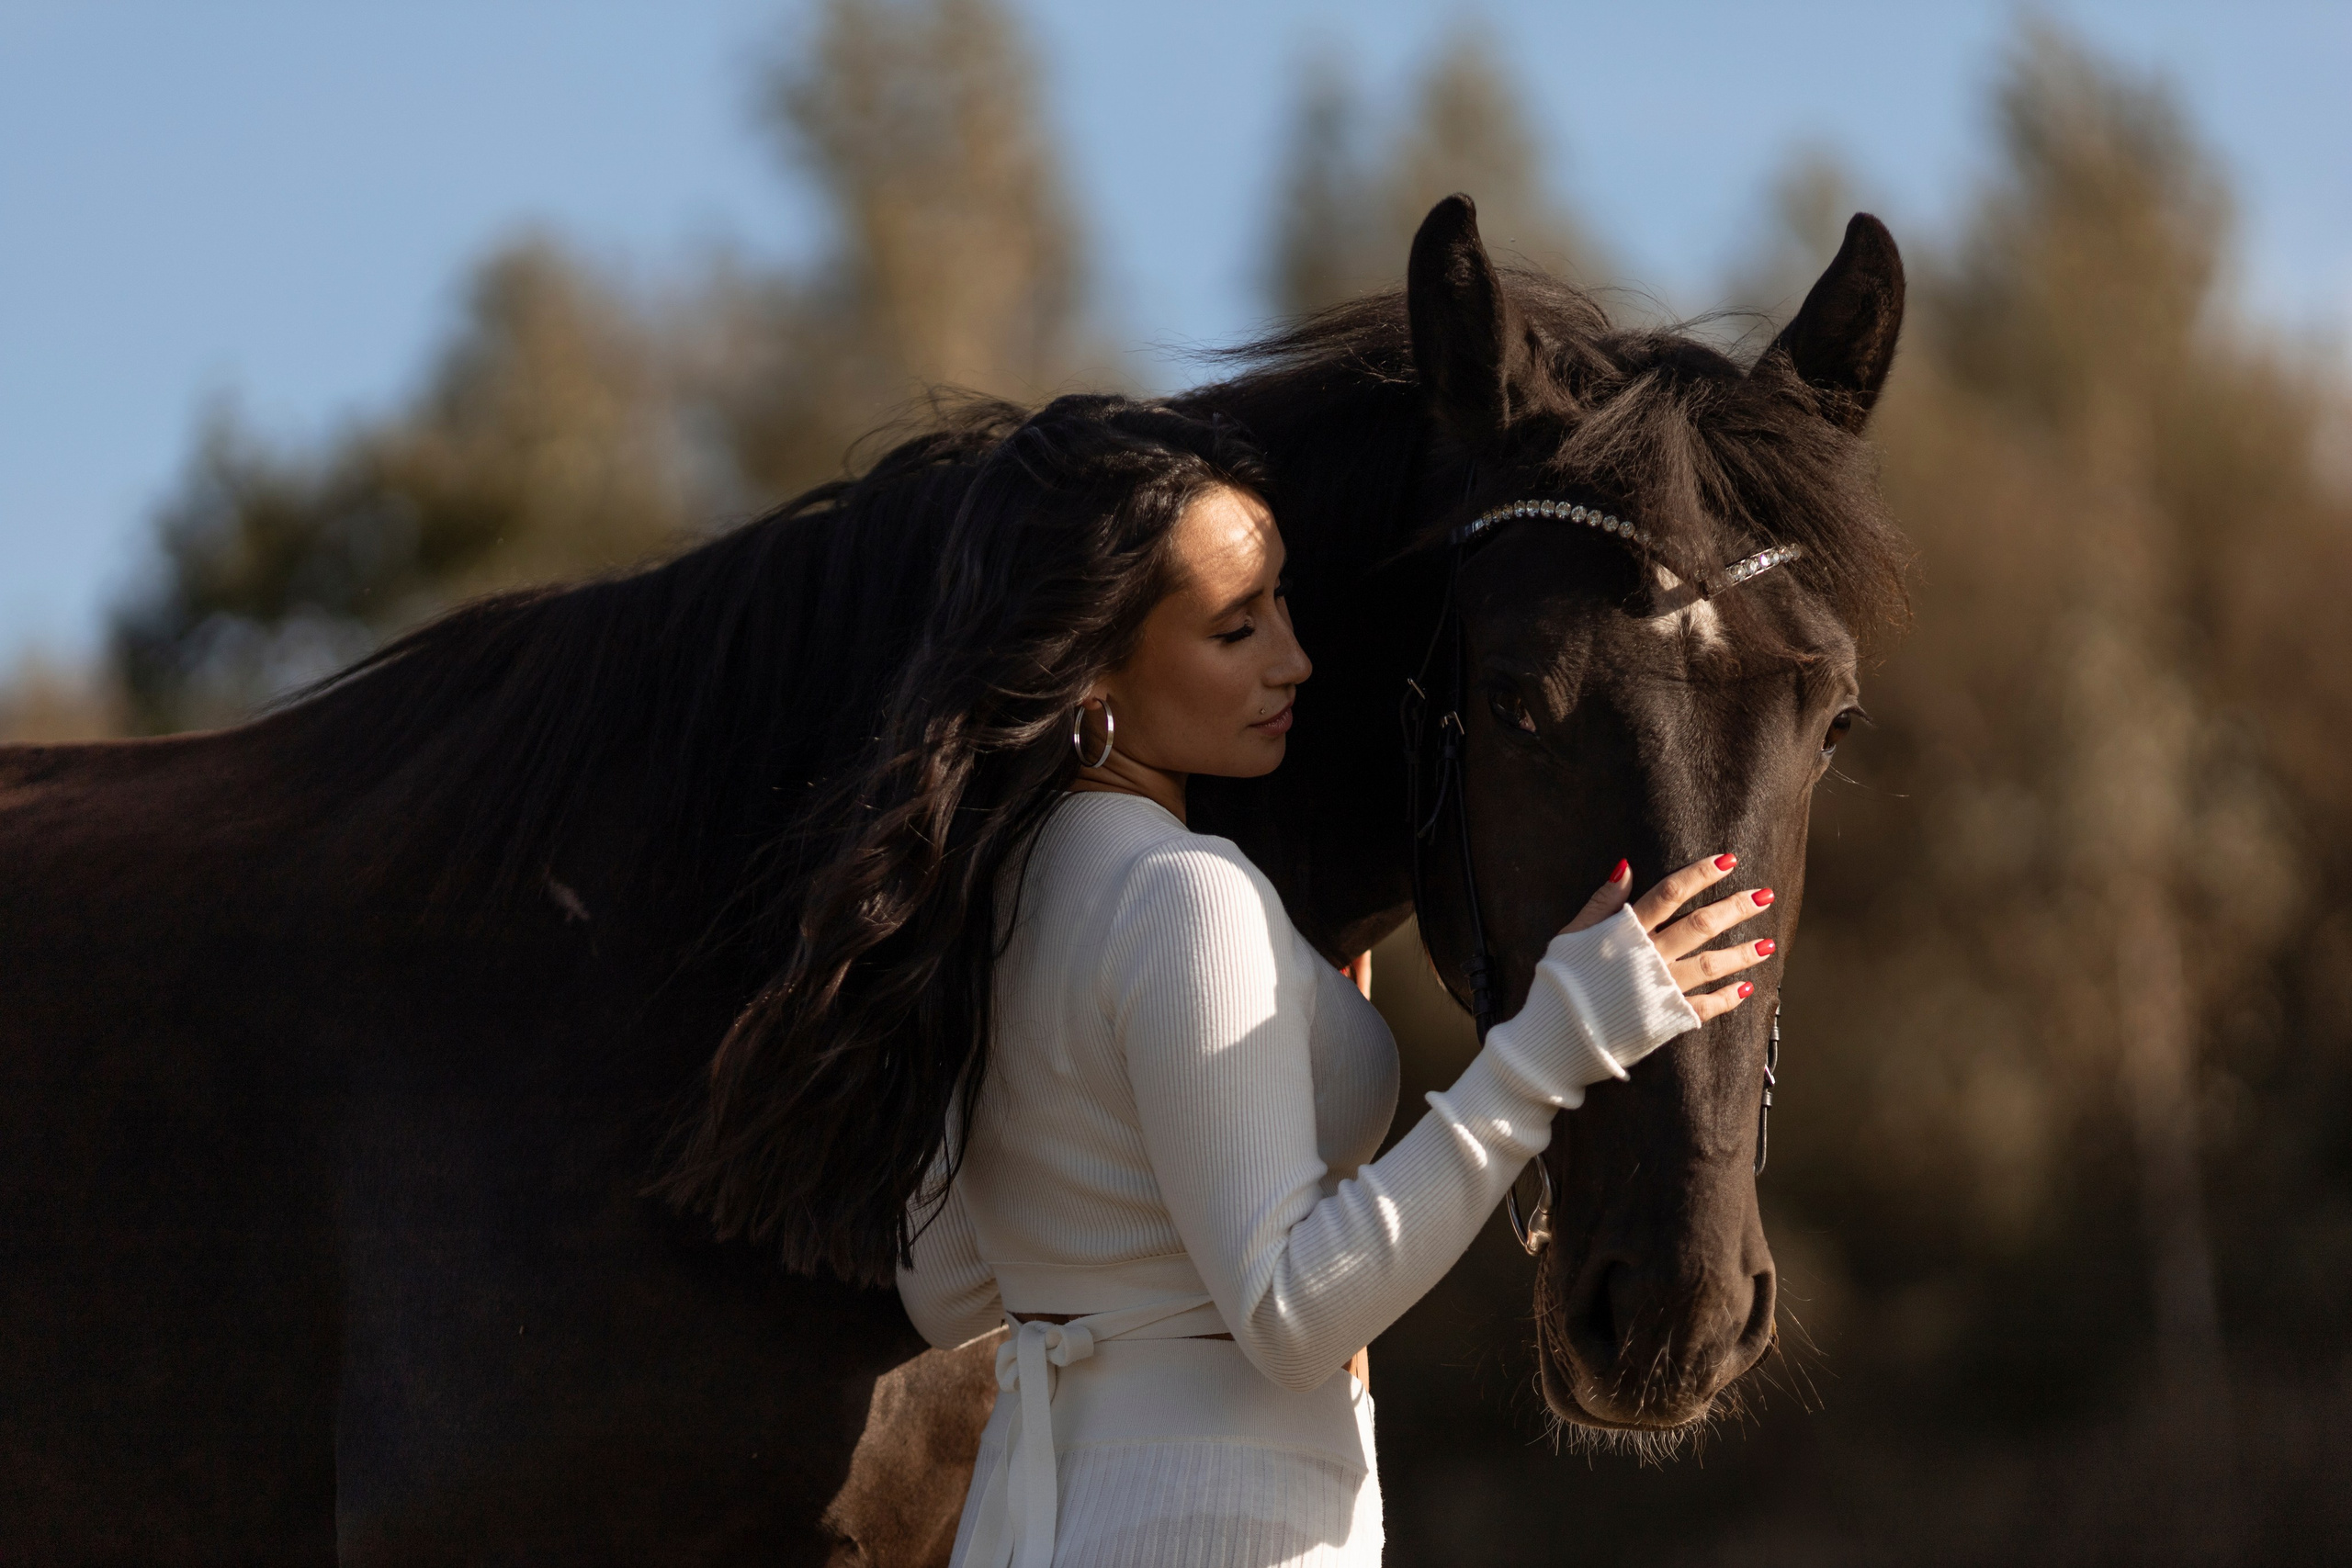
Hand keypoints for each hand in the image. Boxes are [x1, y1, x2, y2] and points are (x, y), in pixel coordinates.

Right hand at [1562, 854, 1773, 1021]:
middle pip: (1701, 926)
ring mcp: (1661, 990)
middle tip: (1765, 897)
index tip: (1728, 861)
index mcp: (1626, 933)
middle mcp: (1650, 958)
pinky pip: (1704, 1008)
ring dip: (1742, 954)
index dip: (1700, 875)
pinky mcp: (1666, 1019)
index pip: (1670, 894)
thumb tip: (1626, 867)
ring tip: (1768, 945)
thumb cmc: (1560, 983)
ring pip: (1711, 966)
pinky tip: (1746, 989)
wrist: (1555, 1037)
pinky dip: (1727, 999)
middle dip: (1735, 909)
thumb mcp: (1571, 935)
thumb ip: (1601, 903)